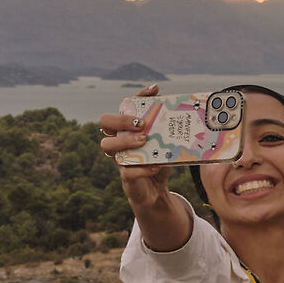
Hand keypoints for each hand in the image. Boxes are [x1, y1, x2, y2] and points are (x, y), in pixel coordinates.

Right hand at [99, 86, 172, 215]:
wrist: (156, 191)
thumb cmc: (157, 160)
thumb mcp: (163, 142)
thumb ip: (166, 127)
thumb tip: (178, 105)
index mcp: (126, 128)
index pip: (125, 104)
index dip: (137, 96)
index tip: (155, 92)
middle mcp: (117, 140)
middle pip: (105, 122)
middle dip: (122, 119)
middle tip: (142, 124)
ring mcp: (119, 159)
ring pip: (106, 145)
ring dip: (125, 141)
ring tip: (144, 141)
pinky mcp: (126, 178)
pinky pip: (126, 172)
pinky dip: (142, 169)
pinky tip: (156, 166)